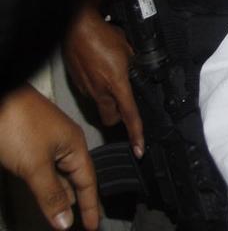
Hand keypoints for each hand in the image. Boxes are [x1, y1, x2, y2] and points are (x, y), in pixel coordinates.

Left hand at [0, 86, 99, 229]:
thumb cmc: (16, 122)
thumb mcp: (35, 165)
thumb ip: (51, 194)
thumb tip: (66, 221)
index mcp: (74, 144)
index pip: (88, 182)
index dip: (90, 206)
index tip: (95, 226)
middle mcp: (64, 142)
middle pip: (76, 178)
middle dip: (79, 202)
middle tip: (84, 223)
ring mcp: (46, 141)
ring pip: (58, 174)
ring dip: (62, 195)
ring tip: (65, 215)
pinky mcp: (29, 142)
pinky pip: (44, 169)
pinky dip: (47, 185)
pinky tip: (44, 192)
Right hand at [63, 5, 143, 157]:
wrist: (77, 27)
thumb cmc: (103, 35)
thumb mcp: (128, 49)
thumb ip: (134, 65)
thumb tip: (139, 73)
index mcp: (116, 85)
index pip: (129, 115)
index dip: (136, 133)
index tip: (139, 149)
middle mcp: (100, 92)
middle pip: (111, 118)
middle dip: (119, 117)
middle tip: (126, 104)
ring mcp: (86, 89)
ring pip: (100, 107)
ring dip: (108, 102)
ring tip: (113, 83)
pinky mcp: (77, 84)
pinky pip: (91, 94)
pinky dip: (98, 90)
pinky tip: (101, 74)